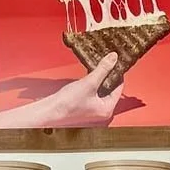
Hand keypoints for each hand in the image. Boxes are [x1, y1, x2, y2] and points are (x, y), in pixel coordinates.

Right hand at [0, 53, 122, 128]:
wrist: (51, 111)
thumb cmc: (68, 103)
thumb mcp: (89, 83)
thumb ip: (103, 69)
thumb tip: (113, 58)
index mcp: (107, 109)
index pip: (119, 89)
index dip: (118, 74)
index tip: (117, 63)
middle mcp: (102, 111)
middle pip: (111, 89)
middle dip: (109, 76)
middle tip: (108, 62)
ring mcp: (93, 109)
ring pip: (102, 90)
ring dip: (100, 79)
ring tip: (99, 66)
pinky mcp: (85, 106)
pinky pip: (93, 92)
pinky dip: (93, 83)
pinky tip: (89, 75)